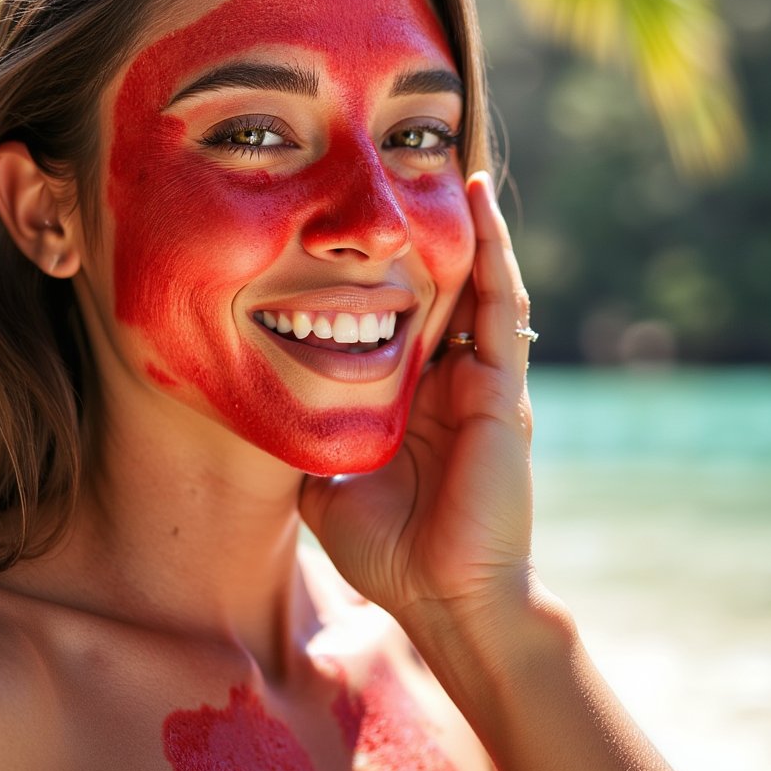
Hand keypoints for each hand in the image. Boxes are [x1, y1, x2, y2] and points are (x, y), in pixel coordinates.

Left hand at [299, 171, 536, 618]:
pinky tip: (480, 207)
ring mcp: (483, 381)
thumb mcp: (331, 483)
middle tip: (412, 181)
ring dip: (472, 231)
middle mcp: (453, 383)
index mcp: (417, 401)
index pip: (410, 321)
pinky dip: (494, 254)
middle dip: (434, 241)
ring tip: (455, 172)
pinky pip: (500, 306)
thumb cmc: (392, 550)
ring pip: (481, 287)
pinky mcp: (503, 388)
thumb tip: (267, 416)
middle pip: (447, 293)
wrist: (445, 598)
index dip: (394, 277)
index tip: (365, 235)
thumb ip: (313, 442)